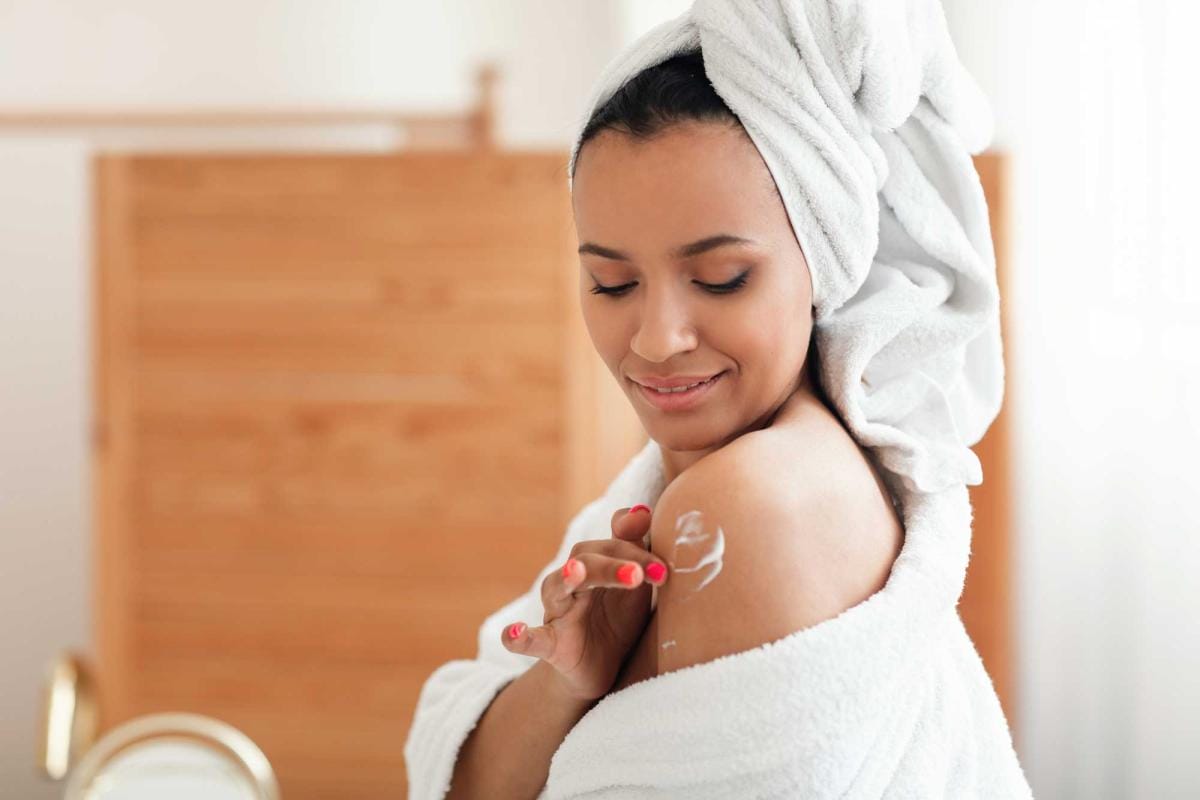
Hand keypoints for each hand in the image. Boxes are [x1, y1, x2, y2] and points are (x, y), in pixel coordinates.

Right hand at [501, 504, 667, 701]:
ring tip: (575, 570)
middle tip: (638, 577)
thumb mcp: (634, 583)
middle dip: (612, 566)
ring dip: (568, 577)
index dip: (636, 554)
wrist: (601, 669)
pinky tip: (514, 633)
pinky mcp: (550, 645)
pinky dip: (519, 636)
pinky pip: (531, 640)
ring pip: (556, 587)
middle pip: (585, 560)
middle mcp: (572, 583)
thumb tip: (641, 510)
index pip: (612, 545)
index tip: (664, 572)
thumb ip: (636, 546)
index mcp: (595, 565)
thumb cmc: (617, 618)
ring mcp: (558, 613)